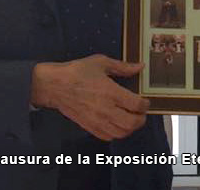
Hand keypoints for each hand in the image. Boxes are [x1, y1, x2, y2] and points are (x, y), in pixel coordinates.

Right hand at [30, 55, 148, 140]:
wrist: (54, 86)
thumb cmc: (77, 71)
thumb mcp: (101, 62)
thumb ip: (122, 67)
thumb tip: (140, 67)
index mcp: (111, 92)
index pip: (137, 105)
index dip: (145, 104)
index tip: (145, 101)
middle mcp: (106, 109)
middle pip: (132, 123)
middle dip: (141, 119)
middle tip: (141, 112)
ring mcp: (97, 121)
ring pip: (121, 133)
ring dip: (130, 128)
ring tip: (130, 119)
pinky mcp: (89, 127)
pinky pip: (108, 137)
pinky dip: (117, 133)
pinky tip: (117, 124)